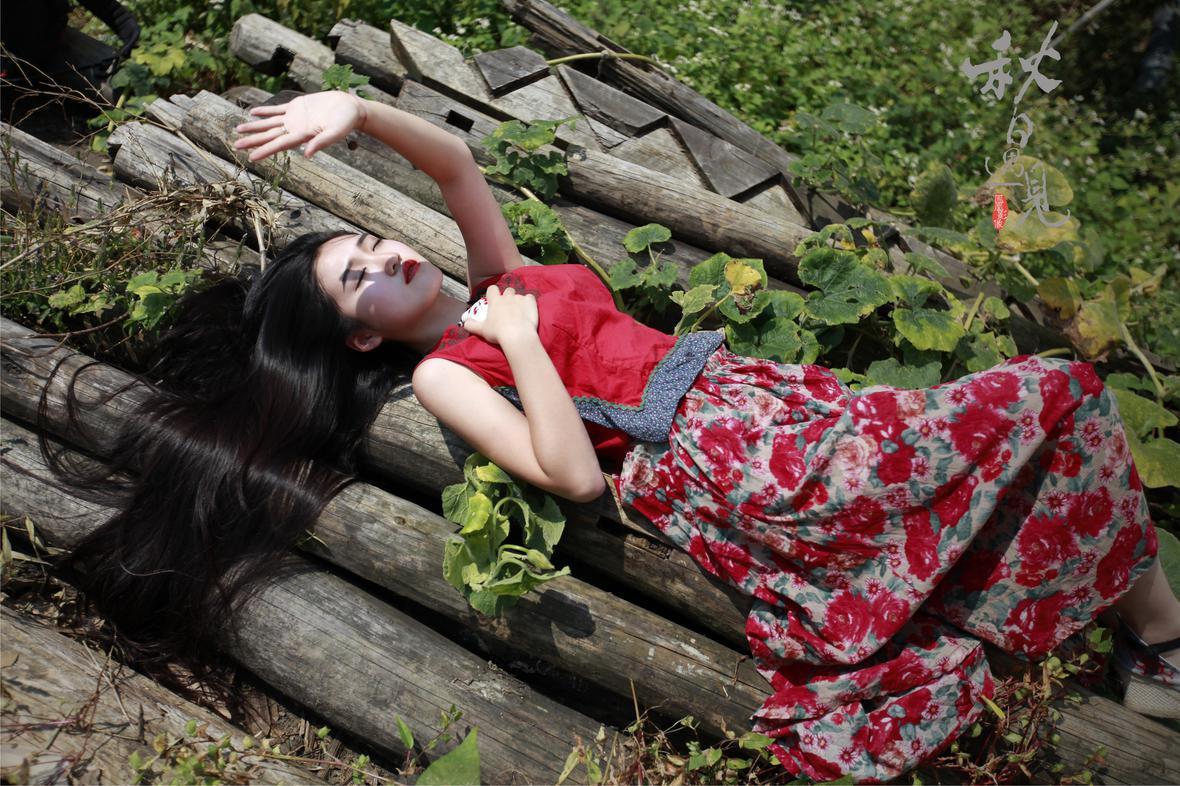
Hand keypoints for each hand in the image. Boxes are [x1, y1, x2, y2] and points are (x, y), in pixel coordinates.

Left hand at [232, 92, 368, 161]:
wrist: (350, 108)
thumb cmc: (345, 122)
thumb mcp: (335, 132)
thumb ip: (322, 142)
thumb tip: (308, 154)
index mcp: (303, 136)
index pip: (280, 145)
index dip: (265, 151)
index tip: (251, 157)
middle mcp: (295, 129)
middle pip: (270, 136)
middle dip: (253, 141)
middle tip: (235, 146)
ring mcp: (294, 118)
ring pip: (270, 124)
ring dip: (255, 127)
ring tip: (239, 130)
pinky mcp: (296, 107)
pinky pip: (277, 110)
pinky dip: (265, 111)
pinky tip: (253, 112)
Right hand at [462, 286, 537, 346]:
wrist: (517, 336)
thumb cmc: (498, 333)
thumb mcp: (481, 330)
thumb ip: (471, 325)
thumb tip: (465, 322)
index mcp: (495, 301)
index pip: (492, 289)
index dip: (493, 293)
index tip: (494, 300)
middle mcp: (507, 297)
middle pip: (508, 290)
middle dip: (508, 297)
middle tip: (508, 308)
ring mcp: (519, 299)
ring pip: (519, 295)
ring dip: (519, 301)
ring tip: (519, 312)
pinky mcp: (530, 303)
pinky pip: (530, 298)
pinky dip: (529, 302)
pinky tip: (528, 310)